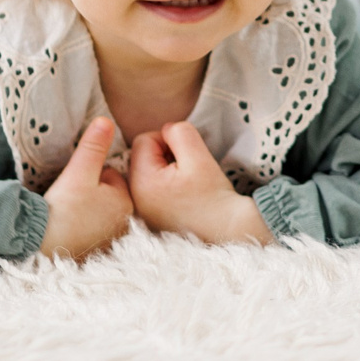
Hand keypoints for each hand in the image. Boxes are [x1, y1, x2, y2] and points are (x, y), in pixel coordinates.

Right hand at [37, 116, 135, 260]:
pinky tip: (67, 228)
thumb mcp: (79, 171)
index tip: (75, 185)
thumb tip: (106, 120)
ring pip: (98, 211)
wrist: (39, 247)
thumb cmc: (63, 209)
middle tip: (69, 199)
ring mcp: (110, 240)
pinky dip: (80, 227)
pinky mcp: (95, 253)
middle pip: (106, 194)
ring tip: (67, 213)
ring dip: (85, 209)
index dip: (89, 174)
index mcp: (126, 202)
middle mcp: (124, 223)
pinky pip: (90, 230)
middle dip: (90, 192)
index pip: (111, 175)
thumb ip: (94, 146)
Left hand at [127, 122, 272, 245]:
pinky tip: (181, 194)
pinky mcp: (148, 218)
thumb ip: (180, 133)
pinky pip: (149, 189)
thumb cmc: (213, 195)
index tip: (187, 154)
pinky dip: (163, 185)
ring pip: (146, 171)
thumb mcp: (199, 155)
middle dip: (164, 155)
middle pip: (141, 156)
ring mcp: (139, 211)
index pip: (143, 140)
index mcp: (142, 182)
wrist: (226, 230)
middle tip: (187, 168)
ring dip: (164, 169)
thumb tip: (166, 130)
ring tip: (185, 182)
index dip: (167, 139)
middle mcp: (133, 198)